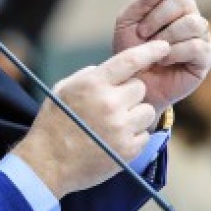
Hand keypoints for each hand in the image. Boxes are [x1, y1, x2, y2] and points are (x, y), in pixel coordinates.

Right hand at [12, 39, 169, 197]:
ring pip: (147, 111)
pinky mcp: (128, 149)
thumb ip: (89, 76)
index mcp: (93, 84)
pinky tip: (113, 140)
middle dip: (129, 94)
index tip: (163, 46)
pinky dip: (133, 136)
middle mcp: (110, 103)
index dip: (150, 51)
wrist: (47, 163)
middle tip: (112, 105)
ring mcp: (121, 127)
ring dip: (135, 115)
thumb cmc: (53, 123)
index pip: (130, 60)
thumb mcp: (63, 89)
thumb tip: (111, 69)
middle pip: (140, 87)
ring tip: (113, 124)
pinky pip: (145, 134)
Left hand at [113, 0, 210, 115]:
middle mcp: (189, 18)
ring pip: (192, 22)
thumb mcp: (129, 22)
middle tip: (141, 32)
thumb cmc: (131, 52)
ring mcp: (200, 37)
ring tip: (151, 47)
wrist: (132, 86)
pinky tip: (163, 58)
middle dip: (158, 15)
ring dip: (166, 34)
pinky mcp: (205, 58)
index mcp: (170, 7)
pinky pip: (195, 45)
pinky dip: (175, 50)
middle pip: (184, 0)